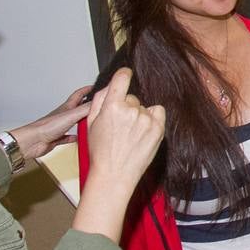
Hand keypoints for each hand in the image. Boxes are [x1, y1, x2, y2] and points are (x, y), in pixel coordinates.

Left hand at [8, 86, 90, 161]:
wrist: (33, 141)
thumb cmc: (46, 127)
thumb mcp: (72, 115)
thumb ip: (86, 108)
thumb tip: (100, 101)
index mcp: (66, 107)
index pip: (79, 94)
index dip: (87, 89)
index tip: (96, 87)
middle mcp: (63, 115)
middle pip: (77, 107)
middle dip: (86, 104)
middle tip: (95, 103)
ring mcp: (60, 127)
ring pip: (73, 122)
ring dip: (82, 121)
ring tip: (90, 121)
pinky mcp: (57, 138)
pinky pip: (68, 137)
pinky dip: (74, 137)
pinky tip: (78, 138)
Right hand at [73, 68, 164, 241]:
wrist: (114, 174)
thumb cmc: (100, 151)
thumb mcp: (91, 123)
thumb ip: (99, 100)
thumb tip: (110, 85)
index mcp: (112, 106)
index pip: (122, 78)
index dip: (124, 74)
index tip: (126, 74)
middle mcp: (131, 110)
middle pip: (132, 98)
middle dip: (127, 107)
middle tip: (120, 126)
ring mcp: (146, 119)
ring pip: (144, 107)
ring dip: (139, 115)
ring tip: (131, 134)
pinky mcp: (158, 128)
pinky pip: (158, 112)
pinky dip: (152, 118)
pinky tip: (143, 132)